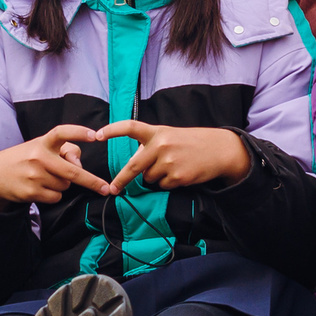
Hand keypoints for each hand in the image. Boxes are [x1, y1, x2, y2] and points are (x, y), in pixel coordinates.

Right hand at [0, 123, 113, 206]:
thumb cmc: (28, 158)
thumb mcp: (42, 147)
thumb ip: (65, 151)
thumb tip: (79, 164)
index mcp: (43, 142)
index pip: (61, 133)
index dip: (78, 132)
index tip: (95, 135)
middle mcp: (39, 157)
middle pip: (72, 171)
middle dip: (92, 182)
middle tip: (106, 188)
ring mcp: (34, 175)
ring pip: (65, 185)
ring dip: (63, 184)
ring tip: (46, 177)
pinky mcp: (31, 192)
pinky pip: (56, 197)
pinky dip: (54, 195)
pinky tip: (42, 187)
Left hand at [100, 120, 252, 191]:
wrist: (218, 150)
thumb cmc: (190, 142)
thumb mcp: (169, 136)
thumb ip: (150, 146)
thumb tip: (135, 165)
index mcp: (157, 132)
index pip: (130, 127)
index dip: (112, 130)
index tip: (97, 135)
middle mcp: (160, 145)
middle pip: (133, 166)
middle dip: (121, 179)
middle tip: (113, 188)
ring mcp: (169, 162)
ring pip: (149, 178)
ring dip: (155, 176)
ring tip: (173, 166)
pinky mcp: (177, 177)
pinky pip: (162, 185)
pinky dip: (168, 183)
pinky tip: (180, 173)